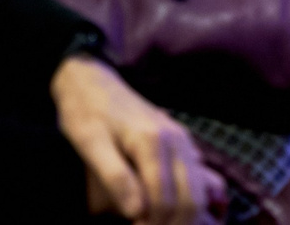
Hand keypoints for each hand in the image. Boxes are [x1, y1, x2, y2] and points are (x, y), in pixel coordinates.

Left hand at [53, 56, 224, 224]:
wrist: (88, 79)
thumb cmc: (84, 111)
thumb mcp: (88, 141)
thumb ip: (114, 176)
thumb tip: (137, 212)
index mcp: (152, 141)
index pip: (164, 200)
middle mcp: (176, 141)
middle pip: (191, 200)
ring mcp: (184, 141)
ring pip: (202, 192)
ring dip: (187, 218)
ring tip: (161, 224)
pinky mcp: (183, 144)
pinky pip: (204, 179)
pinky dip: (199, 201)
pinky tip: (184, 215)